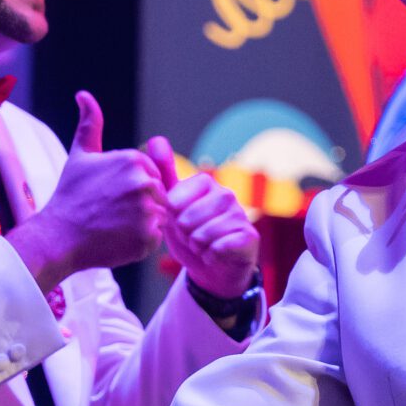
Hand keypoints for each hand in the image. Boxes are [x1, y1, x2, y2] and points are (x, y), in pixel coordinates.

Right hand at [7, 91, 163, 290]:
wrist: (58, 237)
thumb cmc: (70, 196)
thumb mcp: (81, 155)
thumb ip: (90, 124)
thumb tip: (83, 94)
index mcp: (134, 160)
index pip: (151, 175)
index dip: (132, 188)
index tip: (110, 195)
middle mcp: (144, 182)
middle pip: (158, 195)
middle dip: (140, 205)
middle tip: (112, 212)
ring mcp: (147, 210)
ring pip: (158, 216)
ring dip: (141, 223)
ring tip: (115, 225)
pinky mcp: (148, 237)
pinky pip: (155, 238)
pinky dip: (140, 241)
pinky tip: (118, 239)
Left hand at [150, 140, 258, 298]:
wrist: (213, 266)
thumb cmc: (191, 233)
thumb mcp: (172, 205)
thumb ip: (164, 174)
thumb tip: (156, 139)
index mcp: (206, 183)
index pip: (175, 202)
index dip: (172, 219)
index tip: (180, 222)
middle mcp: (226, 195)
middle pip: (188, 220)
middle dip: (185, 235)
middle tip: (193, 237)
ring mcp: (240, 215)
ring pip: (202, 235)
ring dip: (197, 247)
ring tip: (204, 246)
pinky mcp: (249, 237)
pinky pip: (218, 248)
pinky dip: (211, 257)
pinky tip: (216, 255)